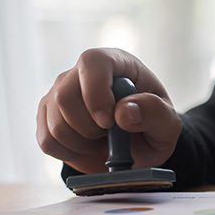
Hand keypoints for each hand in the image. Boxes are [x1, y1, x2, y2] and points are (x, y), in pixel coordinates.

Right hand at [37, 48, 182, 174]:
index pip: (92, 62)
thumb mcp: (168, 123)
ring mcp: (59, 92)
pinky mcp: (47, 116)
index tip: (109, 122)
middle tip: (112, 135)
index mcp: (114, 62)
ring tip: (103, 140)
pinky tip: (87, 147)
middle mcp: (80, 72)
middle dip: (90, 128)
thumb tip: (124, 111)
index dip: (96, 93)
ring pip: (55, 123)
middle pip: (65, 96)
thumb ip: (154, 112)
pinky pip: (47, 141)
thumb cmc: (152, 126)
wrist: (136, 147)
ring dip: (82, 143)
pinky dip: (70, 153)